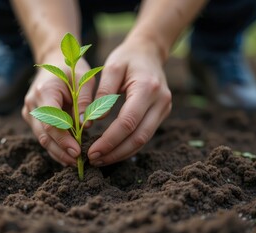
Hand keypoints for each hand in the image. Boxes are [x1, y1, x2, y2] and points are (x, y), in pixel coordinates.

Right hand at [22, 49, 93, 166]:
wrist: (52, 61)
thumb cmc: (71, 69)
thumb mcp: (84, 78)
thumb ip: (86, 100)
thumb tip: (87, 125)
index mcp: (44, 92)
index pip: (51, 122)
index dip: (63, 139)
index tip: (77, 151)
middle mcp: (32, 104)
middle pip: (44, 135)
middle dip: (61, 151)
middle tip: (77, 163)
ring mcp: (29, 112)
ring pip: (42, 139)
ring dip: (58, 152)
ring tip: (74, 163)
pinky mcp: (32, 118)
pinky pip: (43, 136)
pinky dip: (55, 146)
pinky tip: (67, 156)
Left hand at [87, 38, 171, 165]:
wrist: (149, 51)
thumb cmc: (127, 57)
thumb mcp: (111, 67)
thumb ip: (103, 92)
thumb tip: (93, 120)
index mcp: (147, 88)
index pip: (128, 122)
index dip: (110, 140)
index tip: (92, 150)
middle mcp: (161, 101)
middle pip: (139, 137)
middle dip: (115, 152)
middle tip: (94, 160)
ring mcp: (164, 109)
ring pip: (143, 140)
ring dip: (121, 153)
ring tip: (100, 159)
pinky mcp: (161, 114)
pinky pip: (144, 135)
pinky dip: (128, 146)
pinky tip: (112, 151)